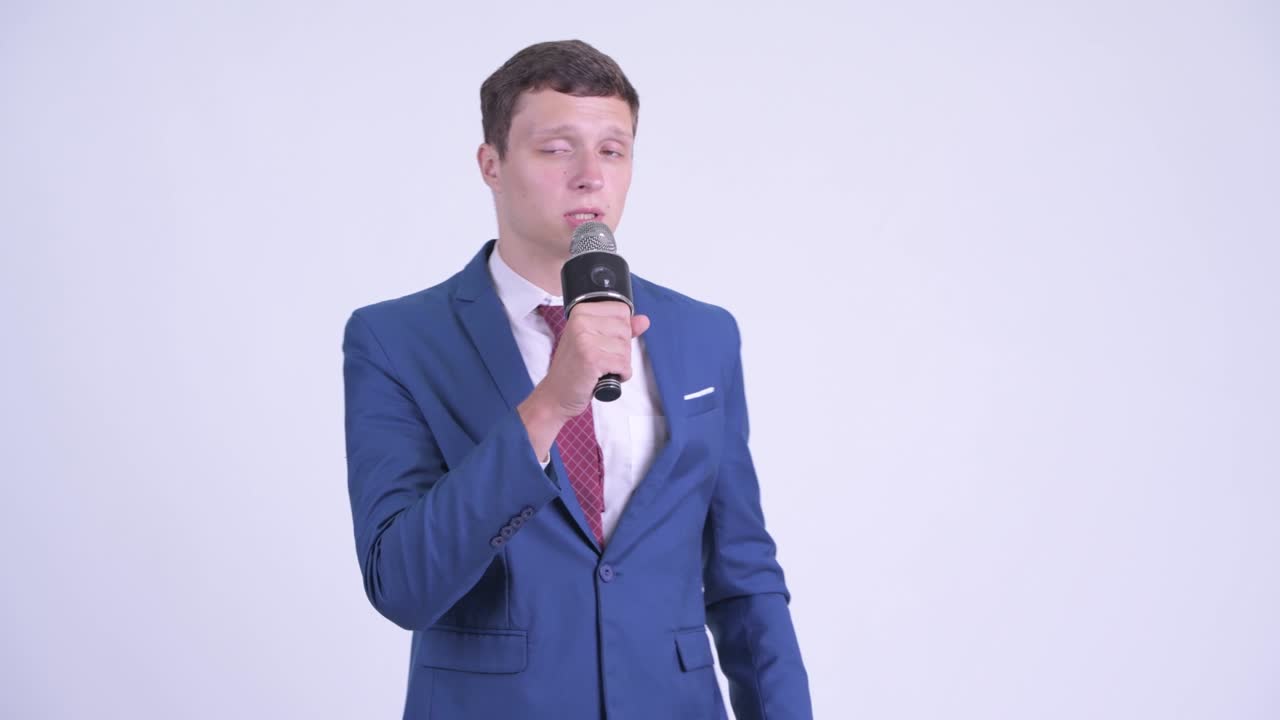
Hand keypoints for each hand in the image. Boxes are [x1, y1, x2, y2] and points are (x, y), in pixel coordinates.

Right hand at [537, 301, 650, 420]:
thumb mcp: (595, 341)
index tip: (604, 342)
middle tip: (600, 358)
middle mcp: (581, 321)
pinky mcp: (592, 358)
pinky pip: (624, 364)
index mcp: (581, 311)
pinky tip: (604, 377)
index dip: (621, 331)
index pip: (622, 311)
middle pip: (626, 330)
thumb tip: (643, 320)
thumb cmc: (574, 368)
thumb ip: (620, 328)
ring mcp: (585, 339)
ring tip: (600, 368)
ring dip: (620, 364)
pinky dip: (620, 375)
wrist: (557, 394)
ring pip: (626, 348)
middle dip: (621, 349)